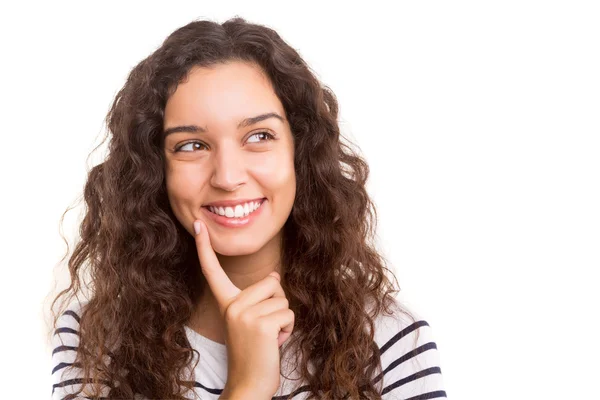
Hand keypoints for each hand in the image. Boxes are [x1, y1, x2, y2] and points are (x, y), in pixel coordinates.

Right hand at [193, 220, 294, 397]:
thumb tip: (274, 276)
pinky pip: (288, 313)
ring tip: (269, 337)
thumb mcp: (253, 322)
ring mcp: (244, 314)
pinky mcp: (260, 323)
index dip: (205, 248)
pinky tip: (274, 344)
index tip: (197, 225)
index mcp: (227, 304)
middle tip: (266, 328)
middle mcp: (232, 306)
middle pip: (271, 283)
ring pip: (282, 299)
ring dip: (284, 319)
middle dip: (278, 304)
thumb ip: (260, 298)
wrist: (249, 384)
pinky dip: (288, 329)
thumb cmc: (254, 353)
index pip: (213, 272)